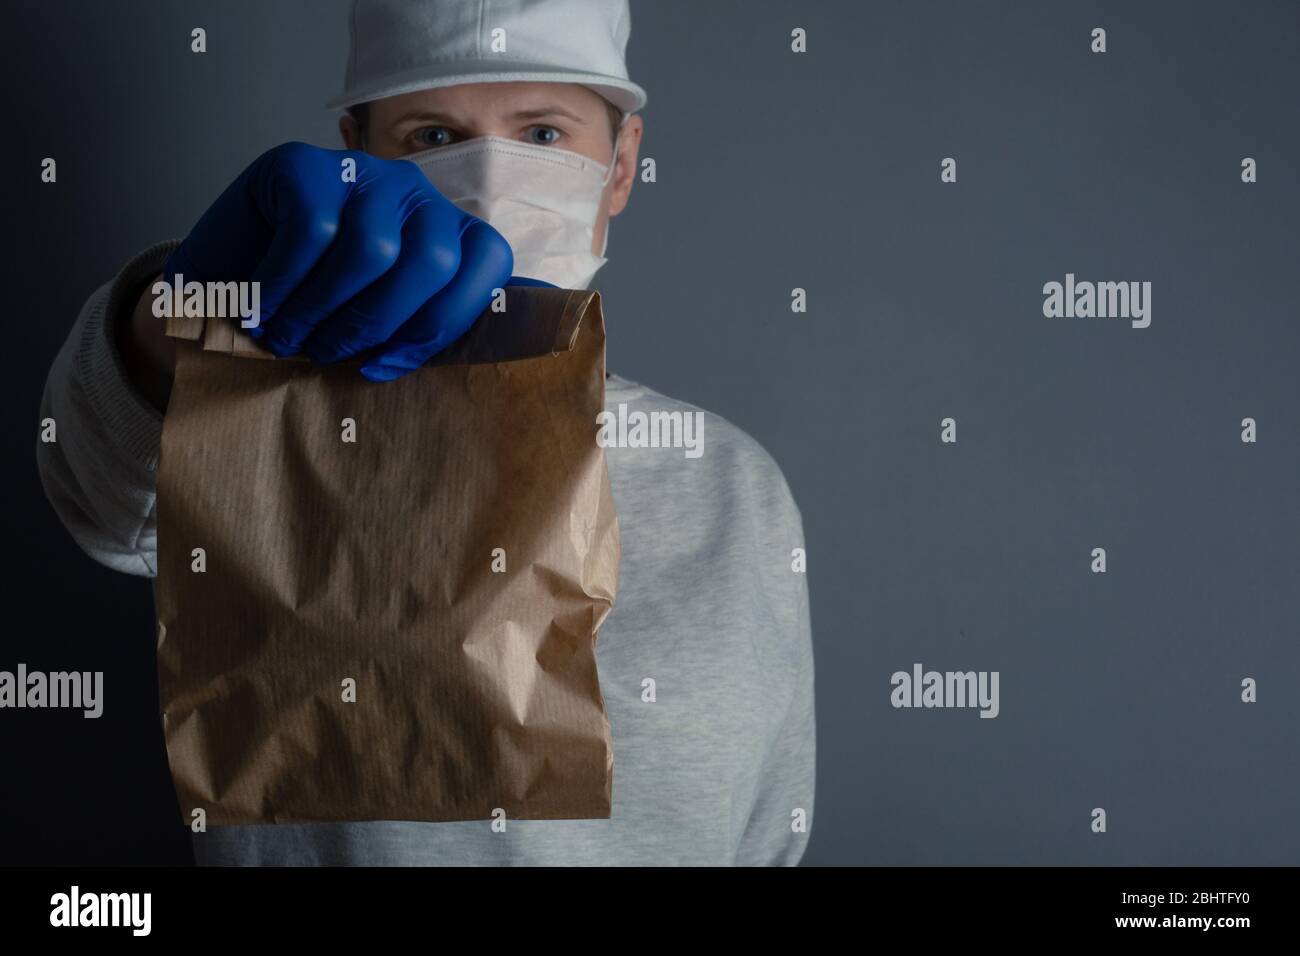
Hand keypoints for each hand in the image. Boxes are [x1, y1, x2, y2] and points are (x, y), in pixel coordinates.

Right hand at [163, 141, 537, 380]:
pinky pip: (311, 232)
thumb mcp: (369, 322)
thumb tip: (429, 365)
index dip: (442, 323)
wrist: (218, 276)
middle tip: (327, 354)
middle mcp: (415, 192)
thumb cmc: (306, 307)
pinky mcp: (305, 164)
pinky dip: (284, 284)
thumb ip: (412, 331)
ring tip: (289, 338)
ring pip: (373, 250)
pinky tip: (261, 308)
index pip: (486, 263)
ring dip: (324, 309)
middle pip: (431, 260)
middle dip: (377, 323)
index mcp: (447, 230)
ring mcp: (363, 171)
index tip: (383, 366)